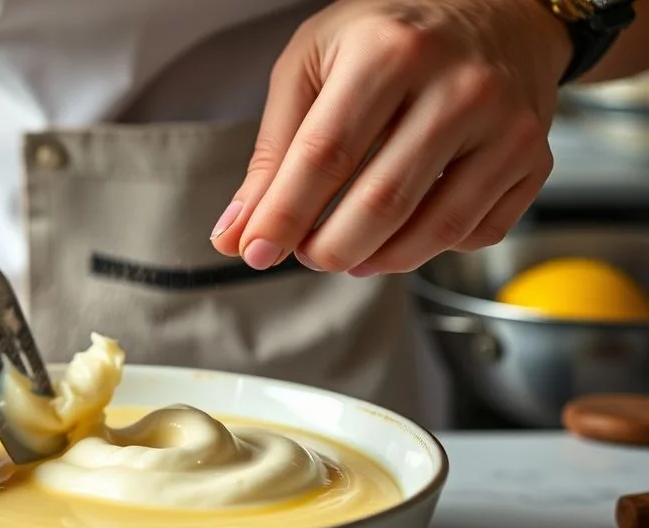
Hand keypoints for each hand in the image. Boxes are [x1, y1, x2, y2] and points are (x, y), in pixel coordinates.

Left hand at [210, 0, 572, 275]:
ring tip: (343, 250)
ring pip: (433, 229)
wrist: (498, 9)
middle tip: (303, 253)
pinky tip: (402, 230)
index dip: (283, 214)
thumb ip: (272, 150)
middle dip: (327, 247)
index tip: (255, 250)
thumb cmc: (389, 36)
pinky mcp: (535, 158)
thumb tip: (238, 233)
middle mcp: (459, 86)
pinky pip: (474, 233)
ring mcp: (507, 125)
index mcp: (390, 51)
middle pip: (380, 202)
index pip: (325, 155)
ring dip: (375, 259)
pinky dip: (428, 248)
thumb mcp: (313, 64)